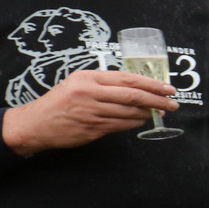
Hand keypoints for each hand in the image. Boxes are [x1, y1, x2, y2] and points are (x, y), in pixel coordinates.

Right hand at [1, 69, 178, 154]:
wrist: (35, 124)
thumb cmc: (60, 102)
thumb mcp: (78, 83)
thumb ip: (104, 83)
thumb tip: (137, 86)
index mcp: (88, 78)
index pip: (127, 79)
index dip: (151, 84)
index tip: (168, 88)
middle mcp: (90, 93)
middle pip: (133, 96)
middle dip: (157, 99)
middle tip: (173, 103)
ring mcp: (91, 112)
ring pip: (129, 112)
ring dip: (148, 113)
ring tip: (160, 112)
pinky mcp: (92, 129)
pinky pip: (121, 125)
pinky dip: (135, 123)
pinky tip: (142, 120)